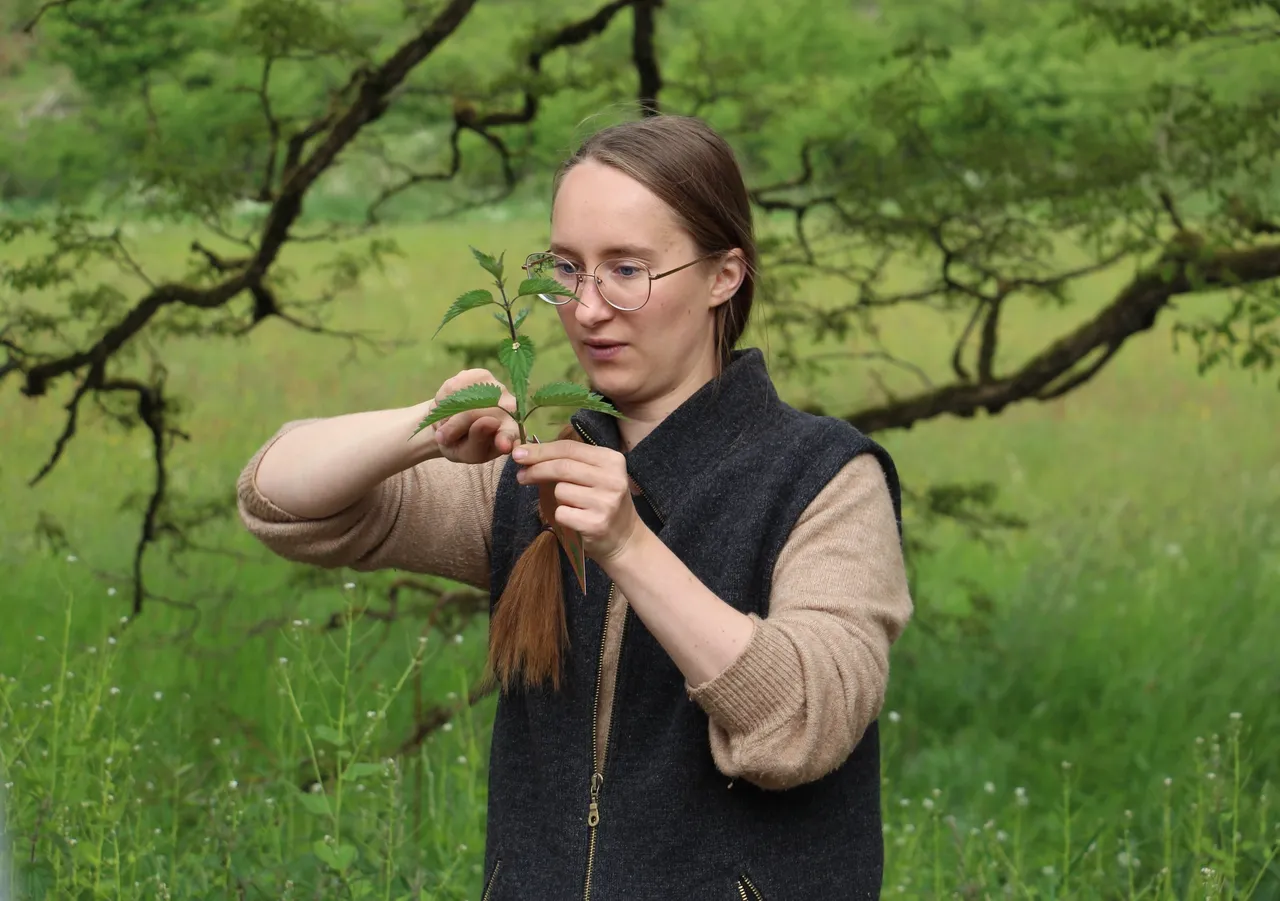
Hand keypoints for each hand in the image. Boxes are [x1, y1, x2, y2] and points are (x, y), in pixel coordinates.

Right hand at [430, 369, 520, 464]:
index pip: (511, 434)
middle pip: (480, 413)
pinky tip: (448, 406)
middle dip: (457, 424)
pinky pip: (453, 387)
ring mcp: (497, 389)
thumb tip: (487, 422)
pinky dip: (443, 400)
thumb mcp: (466, 453)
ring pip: (463, 399)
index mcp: (511, 432)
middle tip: (443, 437)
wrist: (449, 423)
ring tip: (448, 422)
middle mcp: (510, 408)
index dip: (506, 439)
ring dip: (447, 413)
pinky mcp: (480, 375)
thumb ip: (477, 443)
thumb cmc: (462, 444)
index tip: (502, 445)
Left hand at [512, 440, 643, 561]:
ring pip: (560, 491)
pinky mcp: (596, 523)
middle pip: (562, 467)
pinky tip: (575, 519)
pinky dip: (561, 516)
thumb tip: (527, 453)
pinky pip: (561, 513)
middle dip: (536, 470)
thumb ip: (569, 462)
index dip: (541, 450)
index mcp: (612, 460)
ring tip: (572, 505)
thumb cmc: (602, 502)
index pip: (569, 448)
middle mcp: (612, 478)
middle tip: (521, 475)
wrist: (624, 538)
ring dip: (557, 498)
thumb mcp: (595, 475)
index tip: (519, 453)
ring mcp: (606, 502)